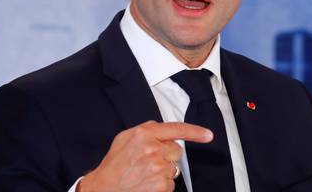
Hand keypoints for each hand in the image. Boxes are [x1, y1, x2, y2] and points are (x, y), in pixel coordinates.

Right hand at [78, 121, 212, 191]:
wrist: (103, 190)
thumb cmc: (113, 166)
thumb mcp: (124, 139)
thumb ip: (145, 130)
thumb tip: (160, 126)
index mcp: (144, 134)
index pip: (176, 129)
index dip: (195, 132)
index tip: (208, 135)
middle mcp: (153, 149)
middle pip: (176, 150)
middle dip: (167, 155)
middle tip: (148, 162)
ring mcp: (159, 168)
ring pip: (174, 167)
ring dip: (163, 171)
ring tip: (144, 175)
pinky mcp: (162, 185)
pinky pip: (171, 182)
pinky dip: (161, 185)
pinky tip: (146, 184)